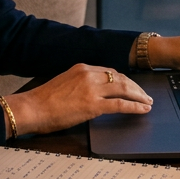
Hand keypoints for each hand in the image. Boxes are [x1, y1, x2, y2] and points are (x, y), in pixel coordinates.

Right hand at [5, 65, 153, 135]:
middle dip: (135, 87)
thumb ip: (80, 85)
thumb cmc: (43, 101)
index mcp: (81, 68)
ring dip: (139, 96)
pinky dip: (135, 106)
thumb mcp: (64, 84)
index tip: (131, 86)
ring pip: (124, 89)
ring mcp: (92, 89)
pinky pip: (121, 104)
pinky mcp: (93, 105)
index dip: (124, 80)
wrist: (32, 109)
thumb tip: (91, 94)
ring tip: (147, 102)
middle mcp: (89, 75)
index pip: (110, 71)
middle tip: (145, 94)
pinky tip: (143, 109)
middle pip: (120, 78)